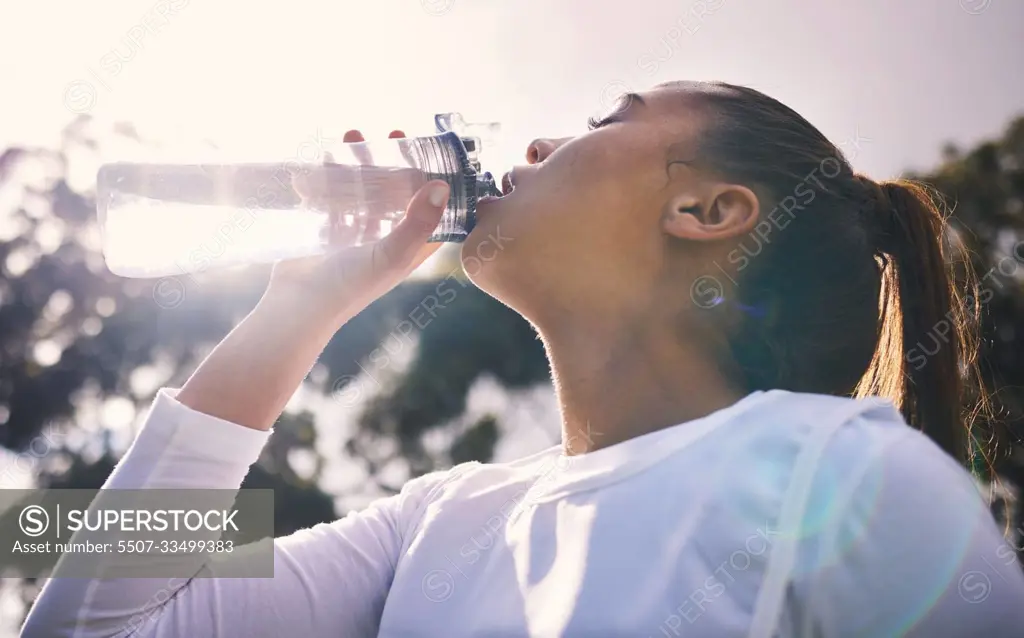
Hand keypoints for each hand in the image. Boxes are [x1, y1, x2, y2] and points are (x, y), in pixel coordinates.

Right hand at [262, 129, 448, 322]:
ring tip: (353, 135)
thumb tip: (442, 186)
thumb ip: (418, 223)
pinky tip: (324, 157)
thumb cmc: (349, 286)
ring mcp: (358, 237)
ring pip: (365, 192)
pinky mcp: (329, 235)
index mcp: (409, 248)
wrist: (297, 306)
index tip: (433, 152)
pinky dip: (330, 177)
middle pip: (398, 194)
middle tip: (393, 134)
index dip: (436, 182)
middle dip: (396, 163)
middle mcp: (387, 241)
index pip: (433, 211)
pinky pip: (335, 199)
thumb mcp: (391, 254)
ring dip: (361, 164)